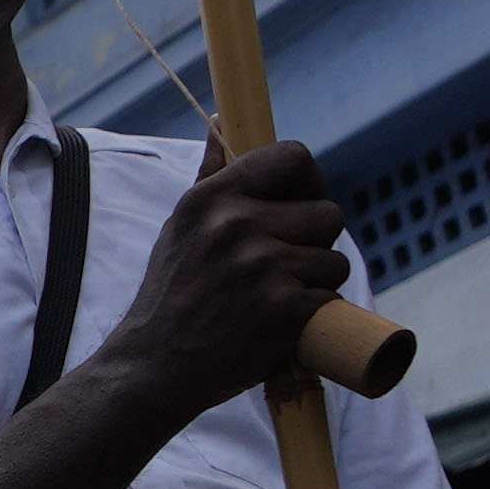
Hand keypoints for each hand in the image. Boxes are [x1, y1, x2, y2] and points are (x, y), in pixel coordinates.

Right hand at [111, 136, 354, 412]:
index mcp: (212, 198)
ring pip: (335, 259)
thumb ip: (211, 177)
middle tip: (284, 266)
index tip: (300, 204)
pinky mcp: (284, 308)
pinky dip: (314, 313)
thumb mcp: (180, 227)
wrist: (154, 366)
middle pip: (327, 213)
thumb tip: (222, 122)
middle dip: (315, 241)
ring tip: (279, 297)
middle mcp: (237, 224)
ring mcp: (263, 266)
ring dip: (317, 281)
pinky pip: (331, 296)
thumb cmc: (170, 295)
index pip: (293, 157)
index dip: (309, 182)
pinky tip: (280, 323)